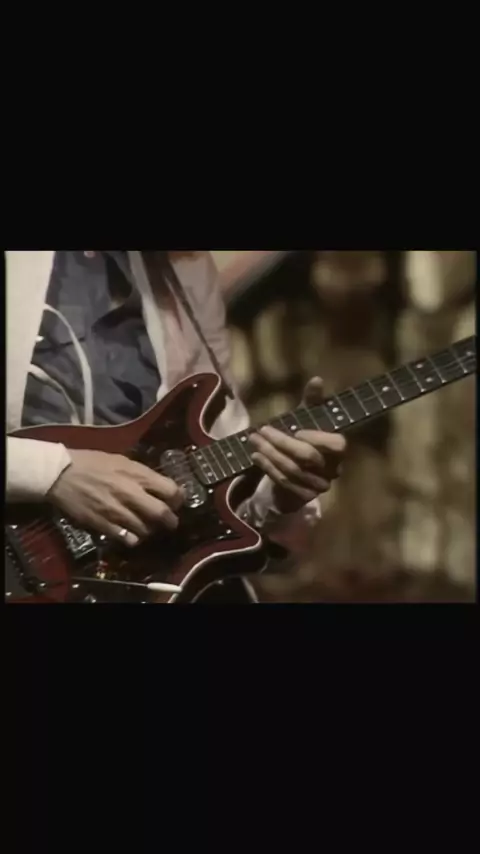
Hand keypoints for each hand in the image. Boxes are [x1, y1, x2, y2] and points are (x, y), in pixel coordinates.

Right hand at [48, 449, 183, 546]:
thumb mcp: (121, 460)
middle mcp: (130, 493)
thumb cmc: (91, 463)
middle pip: (162, 514)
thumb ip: (141, 474)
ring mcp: (116, 511)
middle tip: (169, 522)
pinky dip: (133, 538)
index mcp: (136, 474)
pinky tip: (129, 533)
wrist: (60, 474)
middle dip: (170, 521)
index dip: (178, 498)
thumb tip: (160, 486)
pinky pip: (128, 539)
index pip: (171, 490)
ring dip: (150, 530)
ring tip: (146, 526)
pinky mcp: (103, 525)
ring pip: (146, 530)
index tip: (175, 502)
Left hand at [249, 377, 345, 513]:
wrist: (293, 474)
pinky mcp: (303, 497)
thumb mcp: (305, 419)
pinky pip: (284, 482)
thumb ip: (312, 401)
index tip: (296, 430)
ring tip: (254, 440)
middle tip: (261, 431)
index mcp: (338, 450)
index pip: (337, 444)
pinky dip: (268, 468)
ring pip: (293, 470)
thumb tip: (317, 379)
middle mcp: (333, 470)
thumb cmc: (302, 441)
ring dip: (270, 454)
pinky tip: (256, 456)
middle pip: (308, 457)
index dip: (316, 438)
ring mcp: (319, 486)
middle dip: (282, 442)